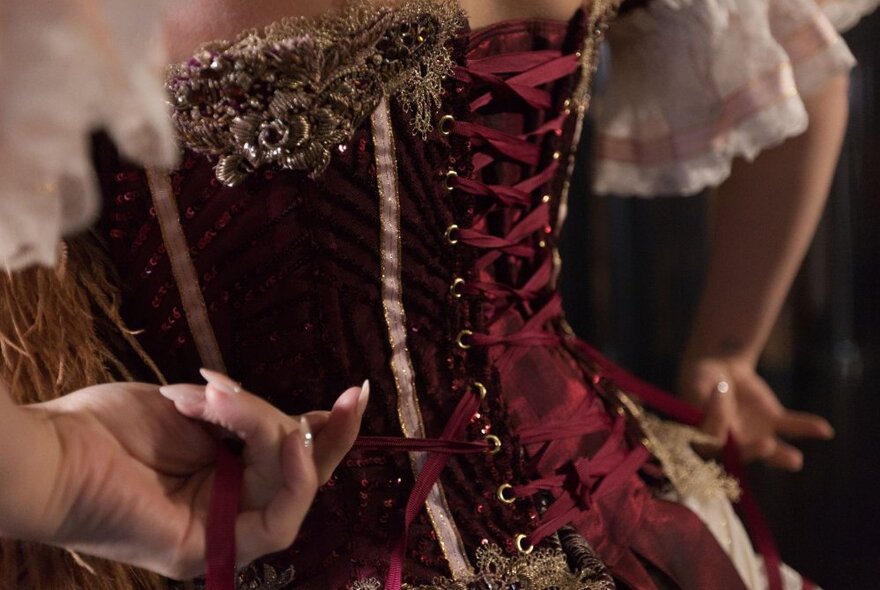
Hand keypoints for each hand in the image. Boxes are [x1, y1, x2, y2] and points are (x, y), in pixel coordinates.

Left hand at [3, 376, 366, 579]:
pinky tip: (289, 441)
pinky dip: (295, 479)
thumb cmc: (107, 425)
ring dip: (269, 432)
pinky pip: (277, 522)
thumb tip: (301, 418)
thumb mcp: (194, 409)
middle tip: (353, 395)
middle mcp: (225, 507)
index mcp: (220, 476)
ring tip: (222, 401)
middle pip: (298, 475)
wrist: (50, 450)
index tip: (352, 395)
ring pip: (288, 487)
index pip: (286, 460)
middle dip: (329, 434)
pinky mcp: (208, 550)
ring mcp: (218, 533)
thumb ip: (247, 418)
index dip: (324, 432)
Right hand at [678, 358, 832, 470]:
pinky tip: (824, 430)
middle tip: (766, 445)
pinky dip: (807, 428)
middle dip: (755, 451)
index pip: (712, 443)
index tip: (718, 398)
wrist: (721, 368)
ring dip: (782, 457)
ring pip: (770, 452)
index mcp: (707, 438)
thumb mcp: (698, 383)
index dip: (716, 426)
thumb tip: (712, 402)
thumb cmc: (701, 378)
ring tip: (795, 460)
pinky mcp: (774, 422)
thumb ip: (700, 396)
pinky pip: (792, 427)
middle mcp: (733, 444)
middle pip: (743, 453)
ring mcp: (755, 436)